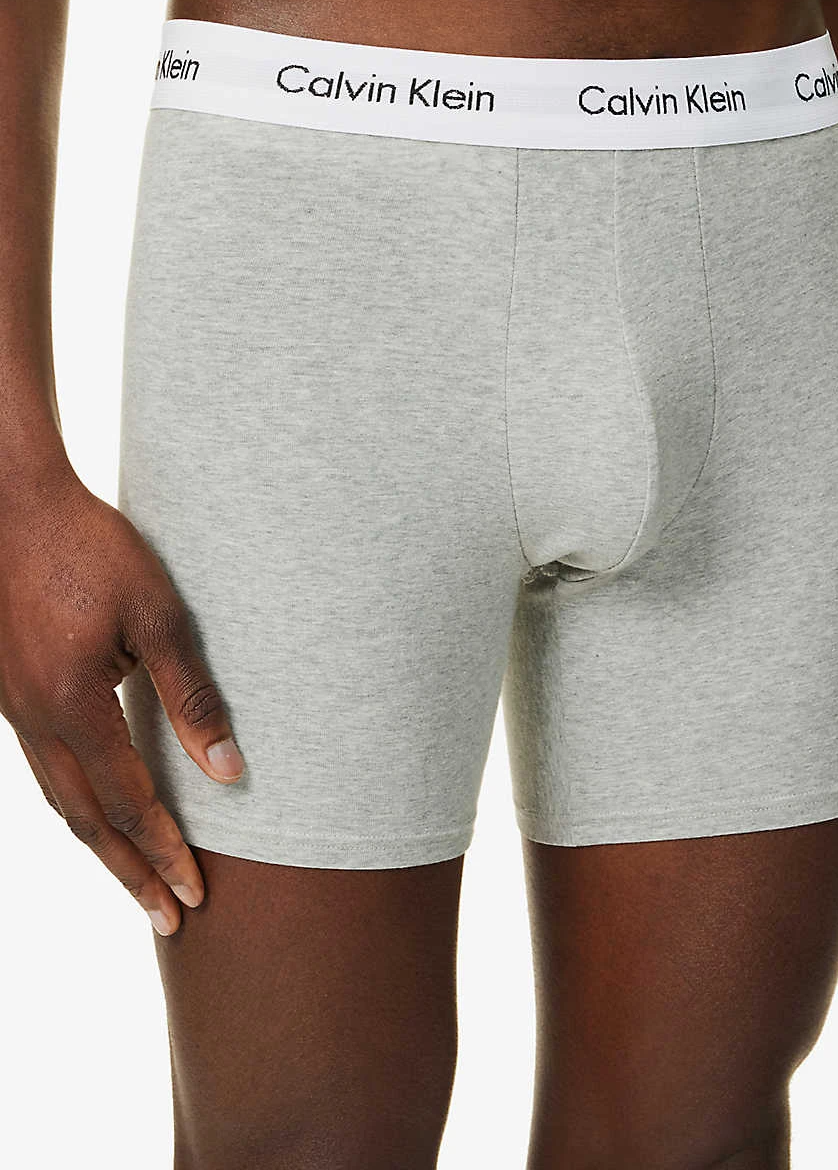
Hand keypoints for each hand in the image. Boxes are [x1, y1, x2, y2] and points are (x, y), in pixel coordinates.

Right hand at [0, 470, 244, 933]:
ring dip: (100, 845)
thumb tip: (229, 772)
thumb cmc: (93, 548)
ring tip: (136, 880)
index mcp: (74, 705)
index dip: (165, 852)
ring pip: (58, 800)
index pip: (129, 803)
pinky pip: (42, 767)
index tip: (196, 895)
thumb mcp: (159, 615)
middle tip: (168, 919)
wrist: (13, 503)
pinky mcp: (8, 691)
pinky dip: (74, 804)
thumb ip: (193, 695)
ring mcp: (13, 708)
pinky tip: (94, 808)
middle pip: (87, 821)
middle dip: (131, 873)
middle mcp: (36, 719)